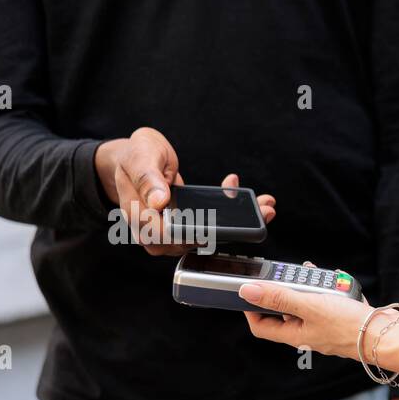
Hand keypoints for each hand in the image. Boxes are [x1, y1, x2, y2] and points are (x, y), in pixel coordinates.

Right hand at [94, 127, 276, 255]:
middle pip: (193, 242)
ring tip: (264, 208)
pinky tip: (252, 204)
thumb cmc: (134, 157)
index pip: (168, 237)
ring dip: (238, 224)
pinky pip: (210, 229)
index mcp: (139, 217)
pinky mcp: (187, 228)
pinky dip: (233, 218)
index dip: (198, 234)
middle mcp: (155, 232)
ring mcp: (172, 232)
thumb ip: (147, 178)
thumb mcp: (140, 158)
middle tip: (261, 211)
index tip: (223, 225)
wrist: (136, 160)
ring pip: (206, 238)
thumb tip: (160, 202)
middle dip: (230, 230)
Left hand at [240, 279, 380, 359]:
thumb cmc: (350, 326)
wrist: (386, 335)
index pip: (262, 327)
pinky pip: (329, 302)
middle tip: (289, 275)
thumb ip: (278, 297)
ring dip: (310, 287)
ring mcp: (325, 327)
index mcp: (295, 335)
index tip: (250, 291)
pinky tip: (337, 280)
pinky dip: (329, 289)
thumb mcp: (309, 306)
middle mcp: (308, 333)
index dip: (251, 310)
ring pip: (309, 303)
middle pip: (285, 311)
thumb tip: (247, 291)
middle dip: (286, 290)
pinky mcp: (341, 320)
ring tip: (318, 276)